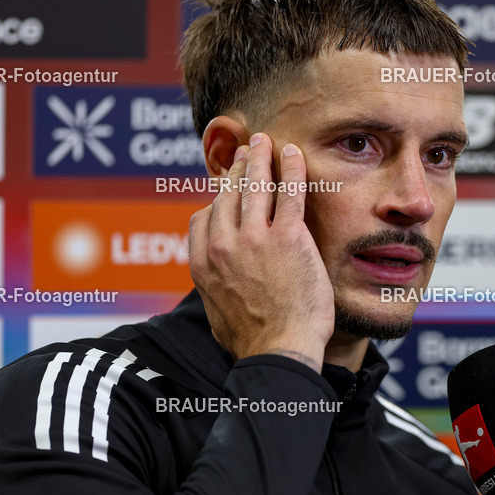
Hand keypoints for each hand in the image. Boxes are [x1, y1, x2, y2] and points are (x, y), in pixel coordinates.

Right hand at [189, 133, 334, 370]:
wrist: (278, 351)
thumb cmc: (253, 343)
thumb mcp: (216, 315)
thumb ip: (214, 291)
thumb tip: (214, 289)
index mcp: (202, 264)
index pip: (203, 219)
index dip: (216, 201)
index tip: (226, 191)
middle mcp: (222, 245)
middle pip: (228, 196)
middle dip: (237, 170)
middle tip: (247, 152)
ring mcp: (254, 238)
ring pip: (255, 187)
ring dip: (260, 159)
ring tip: (263, 143)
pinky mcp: (287, 237)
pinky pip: (289, 193)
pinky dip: (290, 168)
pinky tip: (293, 152)